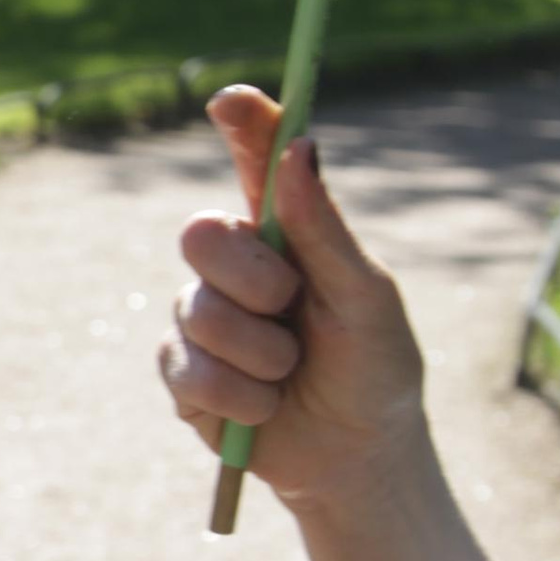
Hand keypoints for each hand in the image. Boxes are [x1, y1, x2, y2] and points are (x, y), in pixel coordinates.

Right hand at [160, 87, 426, 512]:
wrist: (356, 459)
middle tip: (291, 307)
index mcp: (286, 232)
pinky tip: (265, 408)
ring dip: (258, 353)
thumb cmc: (376, 370)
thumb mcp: (368, 299)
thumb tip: (301, 147)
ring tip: (290, 374)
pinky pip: (186, 368)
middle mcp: (236, 266)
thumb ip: (325, 230)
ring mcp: (202, 318)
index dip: (242, 123)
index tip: (232, 101)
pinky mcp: (183, 374)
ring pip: (196, 311)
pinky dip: (239, 396)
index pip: (255, 160)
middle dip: (251, 278)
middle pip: (200, 234)